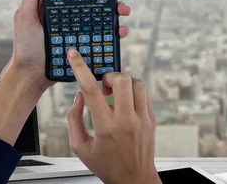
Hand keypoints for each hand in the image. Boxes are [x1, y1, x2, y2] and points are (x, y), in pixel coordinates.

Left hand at [0, 0, 133, 145]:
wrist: (32, 75)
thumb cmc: (25, 46)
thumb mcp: (26, 15)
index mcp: (59, 4)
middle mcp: (72, 15)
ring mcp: (81, 29)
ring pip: (104, 16)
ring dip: (118, 10)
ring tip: (124, 11)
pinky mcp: (87, 44)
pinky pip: (105, 36)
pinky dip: (116, 32)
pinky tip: (121, 31)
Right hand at [66, 49, 160, 183]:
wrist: (134, 179)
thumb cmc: (107, 165)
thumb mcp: (80, 147)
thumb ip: (74, 119)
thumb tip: (78, 96)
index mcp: (106, 127)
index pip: (92, 89)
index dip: (81, 68)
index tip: (75, 55)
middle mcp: (126, 120)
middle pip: (120, 80)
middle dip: (109, 75)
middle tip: (103, 85)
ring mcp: (142, 119)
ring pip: (136, 83)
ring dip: (123, 82)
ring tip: (115, 92)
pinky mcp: (152, 119)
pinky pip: (145, 94)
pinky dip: (133, 91)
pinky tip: (125, 101)